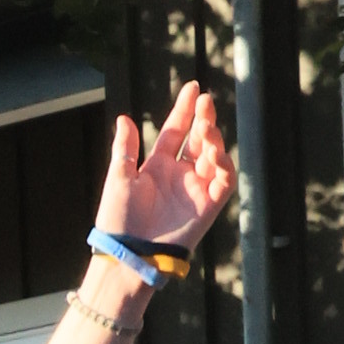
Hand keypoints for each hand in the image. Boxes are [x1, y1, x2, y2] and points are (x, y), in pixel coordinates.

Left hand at [99, 83, 234, 259]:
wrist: (128, 254)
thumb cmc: (118, 220)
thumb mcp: (118, 179)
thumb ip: (125, 148)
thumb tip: (124, 118)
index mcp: (157, 166)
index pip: (176, 131)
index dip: (185, 110)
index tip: (194, 88)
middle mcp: (179, 175)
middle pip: (198, 140)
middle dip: (204, 119)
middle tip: (205, 102)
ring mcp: (194, 189)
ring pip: (213, 157)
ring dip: (213, 140)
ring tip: (207, 130)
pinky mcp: (207, 207)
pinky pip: (224, 183)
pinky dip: (224, 167)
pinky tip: (217, 156)